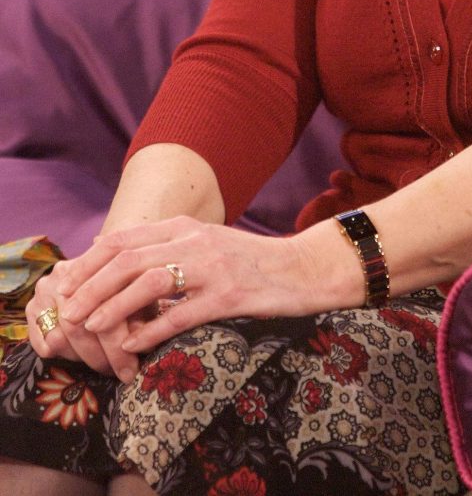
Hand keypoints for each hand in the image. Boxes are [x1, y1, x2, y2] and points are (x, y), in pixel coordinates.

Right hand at [27, 258, 141, 382]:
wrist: (103, 274)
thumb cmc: (131, 289)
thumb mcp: (141, 298)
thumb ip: (139, 317)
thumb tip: (136, 348)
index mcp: (96, 266)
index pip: (104, 312)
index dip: (118, 347)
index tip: (130, 371)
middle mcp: (67, 273)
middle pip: (78, 326)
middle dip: (100, 357)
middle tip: (116, 373)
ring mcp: (46, 288)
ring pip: (59, 337)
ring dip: (82, 358)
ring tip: (102, 365)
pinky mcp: (32, 305)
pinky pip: (42, 343)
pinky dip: (62, 355)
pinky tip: (81, 356)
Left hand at [56, 215, 346, 355]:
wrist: (304, 269)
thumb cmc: (251, 262)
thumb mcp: (205, 242)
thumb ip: (165, 245)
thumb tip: (110, 252)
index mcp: (187, 226)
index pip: (124, 237)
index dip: (89, 261)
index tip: (66, 285)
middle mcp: (196, 240)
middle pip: (128, 258)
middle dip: (90, 285)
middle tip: (68, 312)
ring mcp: (213, 267)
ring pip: (149, 282)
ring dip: (113, 307)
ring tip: (91, 328)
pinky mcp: (230, 296)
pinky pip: (181, 314)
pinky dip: (151, 330)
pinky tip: (133, 347)